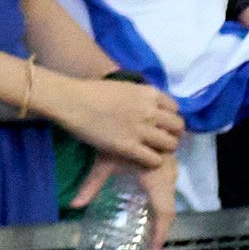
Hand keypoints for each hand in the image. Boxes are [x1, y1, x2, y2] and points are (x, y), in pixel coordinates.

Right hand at [58, 67, 194, 180]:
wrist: (70, 101)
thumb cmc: (90, 92)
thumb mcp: (124, 88)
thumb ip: (139, 97)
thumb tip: (147, 106)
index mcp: (150, 94)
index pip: (175, 109)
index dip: (168, 118)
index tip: (160, 124)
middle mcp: (150, 111)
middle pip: (177, 127)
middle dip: (171, 134)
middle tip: (159, 140)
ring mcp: (141, 129)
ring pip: (170, 144)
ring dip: (164, 149)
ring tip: (152, 151)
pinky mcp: (128, 146)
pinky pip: (154, 159)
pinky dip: (152, 161)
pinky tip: (143, 159)